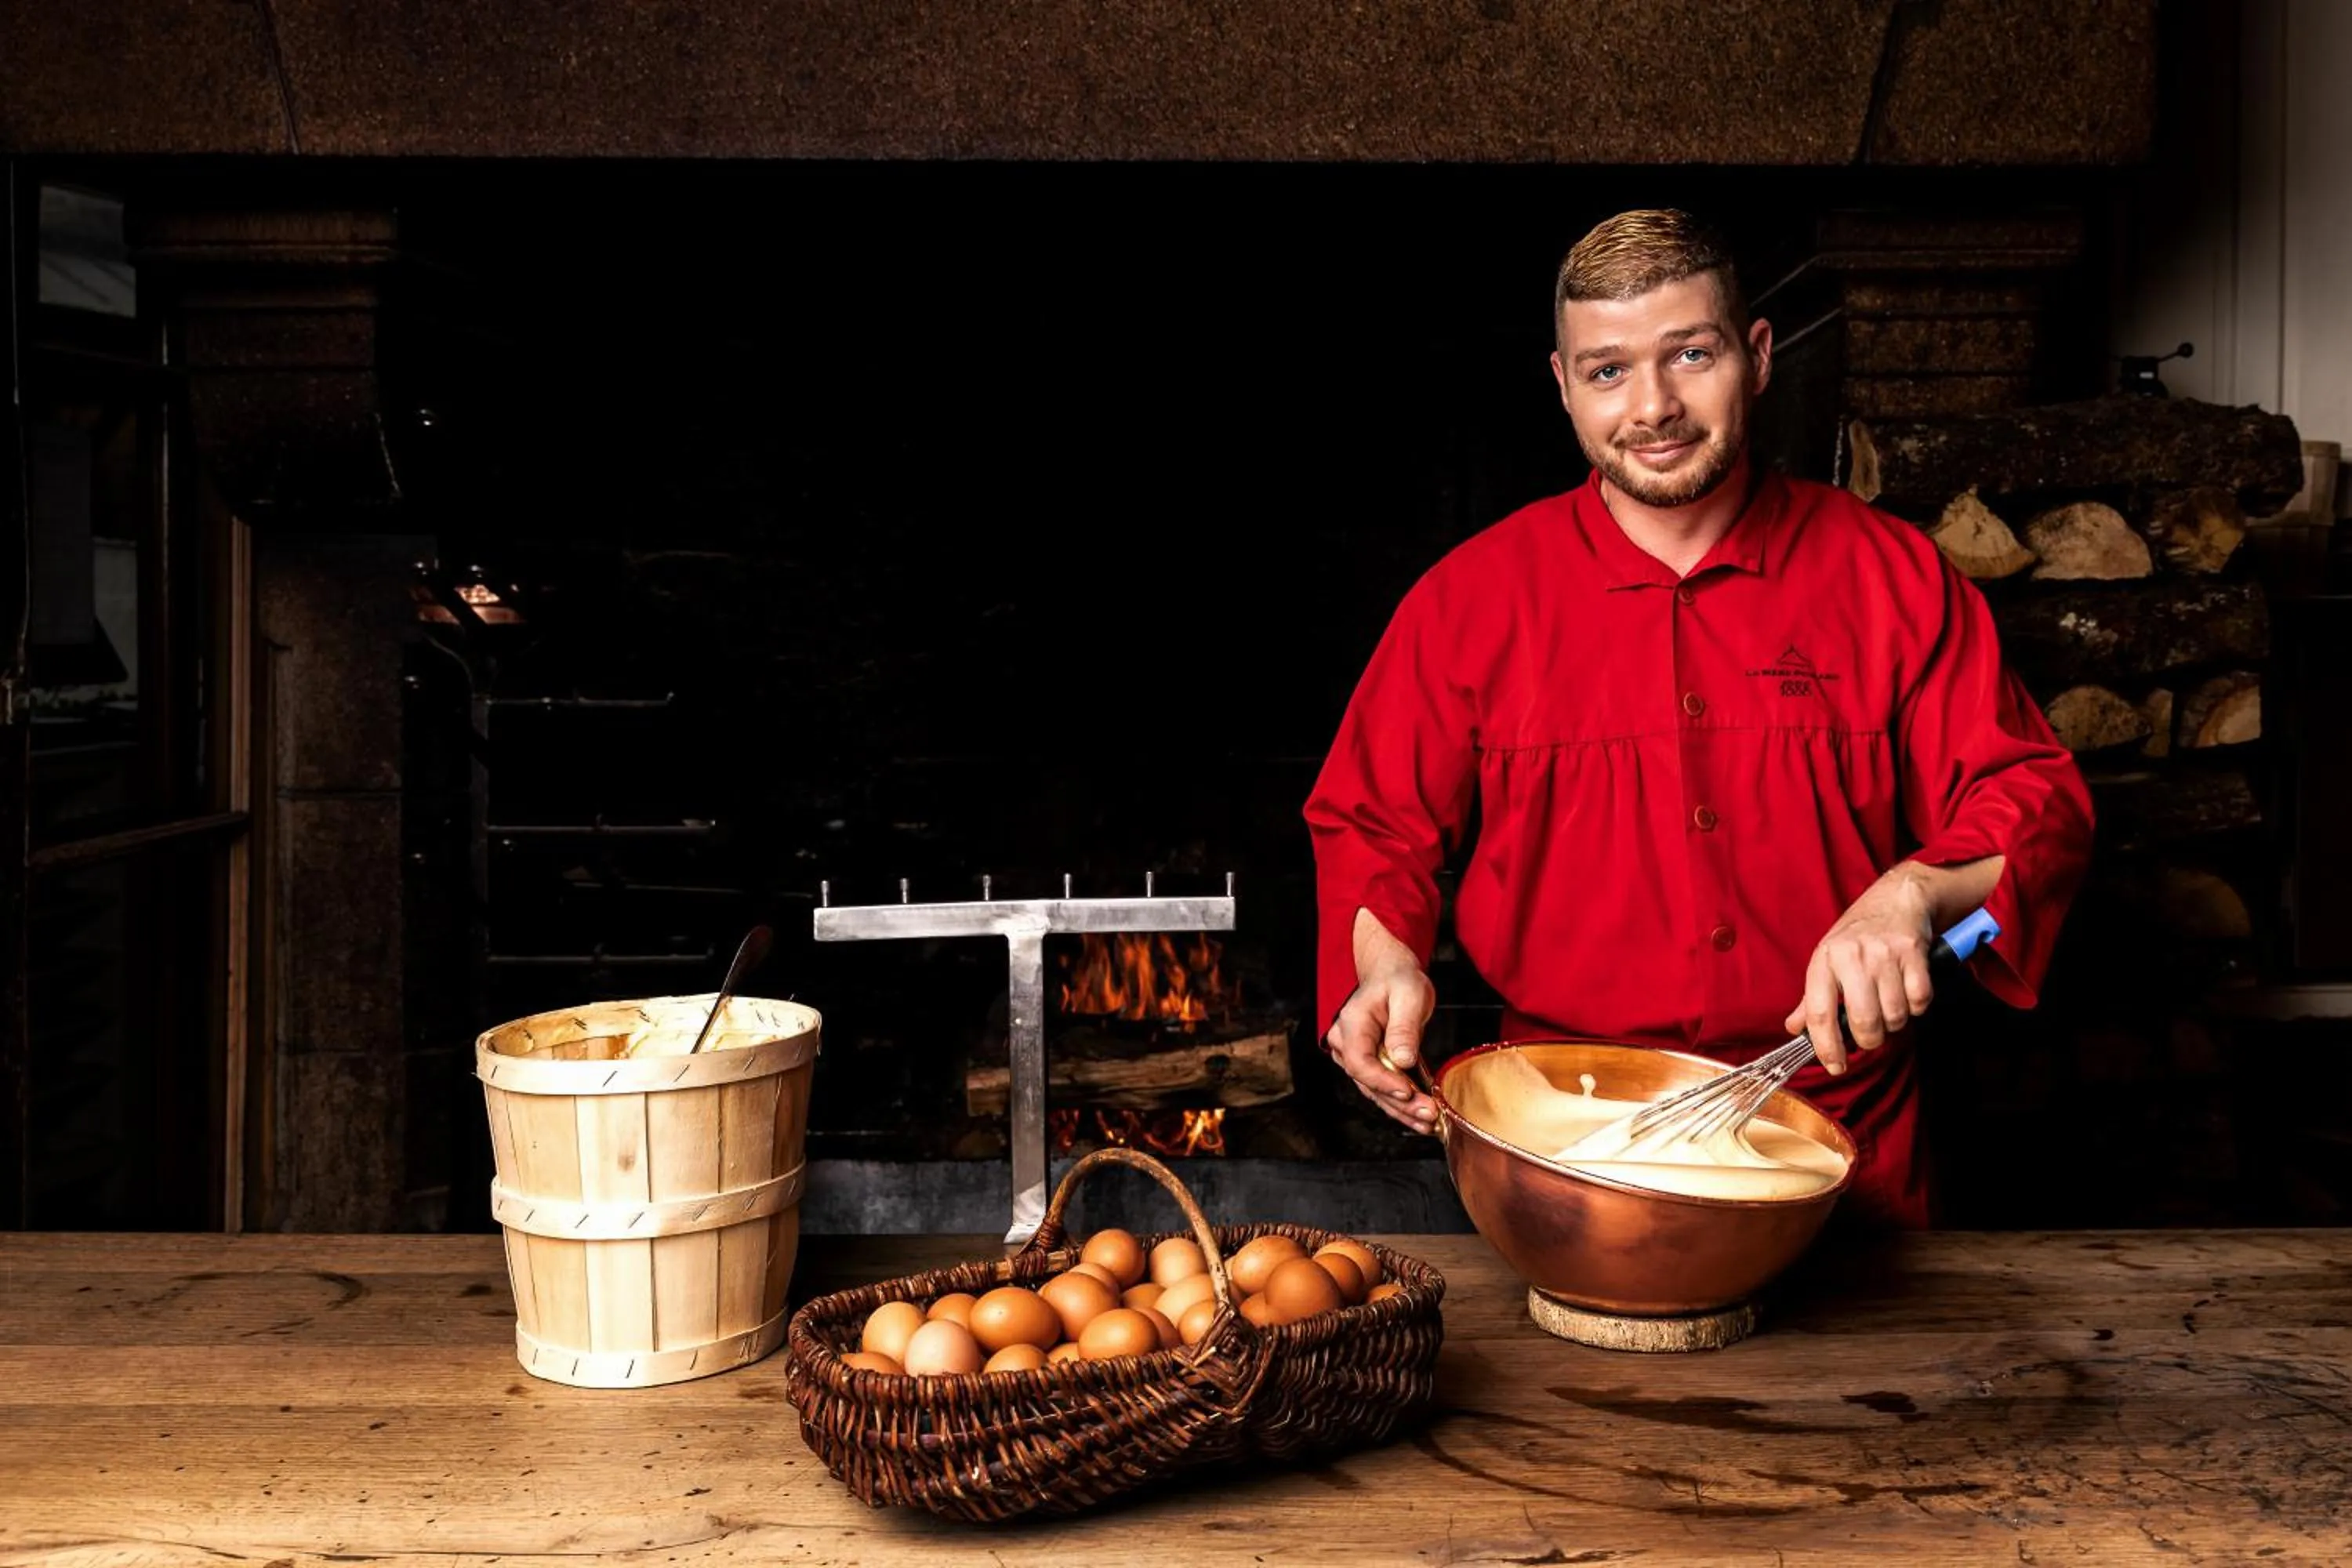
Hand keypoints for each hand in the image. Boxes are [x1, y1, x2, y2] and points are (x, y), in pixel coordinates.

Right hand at [1324, 959, 1439, 1131]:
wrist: (1392, 974)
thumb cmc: (1398, 980)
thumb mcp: (1409, 996)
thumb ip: (1404, 1028)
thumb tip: (1402, 1060)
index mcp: (1352, 1023)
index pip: (1360, 1062)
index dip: (1383, 1082)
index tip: (1408, 1093)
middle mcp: (1346, 1042)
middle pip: (1368, 1083)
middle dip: (1400, 1103)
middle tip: (1429, 1114)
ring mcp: (1355, 1055)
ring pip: (1375, 1091)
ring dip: (1402, 1109)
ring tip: (1429, 1121)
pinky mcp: (1368, 1064)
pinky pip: (1382, 1088)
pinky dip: (1401, 1103)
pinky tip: (1420, 1115)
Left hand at [1783, 868, 1935, 1074]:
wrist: (1895, 898)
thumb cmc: (1857, 935)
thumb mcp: (1827, 960)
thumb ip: (1811, 998)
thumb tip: (1794, 1028)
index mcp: (1824, 961)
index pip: (1818, 1013)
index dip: (1826, 1046)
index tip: (1835, 1065)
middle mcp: (1852, 957)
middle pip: (1863, 1022)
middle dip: (1869, 1040)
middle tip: (1871, 1035)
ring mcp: (1885, 954)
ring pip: (1894, 1015)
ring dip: (1895, 1023)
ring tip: (1889, 1008)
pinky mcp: (1914, 953)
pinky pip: (1919, 1000)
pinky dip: (1916, 1007)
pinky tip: (1908, 994)